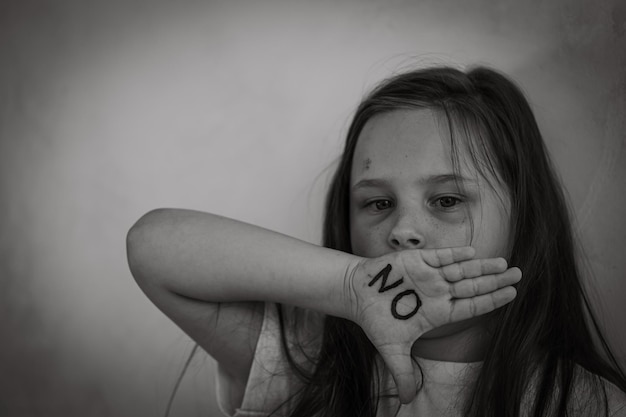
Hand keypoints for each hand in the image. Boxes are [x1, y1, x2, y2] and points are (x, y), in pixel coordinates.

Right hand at [344, 246, 520, 403]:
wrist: (356, 294)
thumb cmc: (375, 319)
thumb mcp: (391, 349)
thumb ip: (402, 373)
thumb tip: (406, 401)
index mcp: (438, 312)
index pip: (472, 306)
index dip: (492, 300)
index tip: (512, 294)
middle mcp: (438, 292)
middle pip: (473, 286)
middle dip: (495, 281)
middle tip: (519, 274)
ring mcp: (430, 275)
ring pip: (462, 270)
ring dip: (482, 267)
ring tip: (504, 263)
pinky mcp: (417, 260)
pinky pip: (441, 256)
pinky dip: (456, 254)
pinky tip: (473, 253)